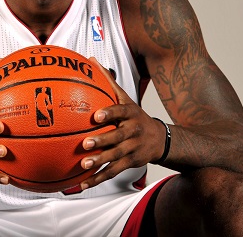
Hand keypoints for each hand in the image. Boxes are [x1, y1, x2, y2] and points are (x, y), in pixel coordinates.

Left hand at [79, 58, 166, 189]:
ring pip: (115, 157)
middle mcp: (132, 132)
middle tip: (86, 144)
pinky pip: (112, 172)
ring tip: (84, 165)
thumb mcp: (126, 97)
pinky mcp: (129, 163)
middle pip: (118, 137)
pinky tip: (82, 184)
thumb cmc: (135, 115)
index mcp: (130, 114)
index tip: (96, 116)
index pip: (120, 112)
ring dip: (100, 162)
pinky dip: (97, 179)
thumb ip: (108, 81)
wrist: (160, 139)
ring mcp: (132, 149)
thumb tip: (91, 59)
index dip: (109, 114)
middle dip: (103, 141)